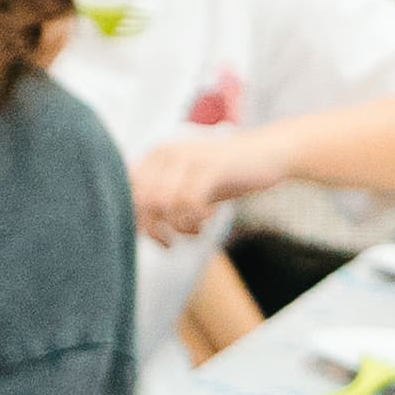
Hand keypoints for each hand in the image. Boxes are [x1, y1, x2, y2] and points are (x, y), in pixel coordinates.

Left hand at [132, 124, 280, 243]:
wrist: (265, 154)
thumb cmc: (224, 175)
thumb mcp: (187, 187)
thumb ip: (160, 202)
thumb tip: (136, 228)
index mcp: (156, 156)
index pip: (130, 194)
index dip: (139, 222)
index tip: (159, 239)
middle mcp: (166, 152)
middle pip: (144, 202)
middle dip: (157, 230)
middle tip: (174, 242)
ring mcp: (188, 156)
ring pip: (165, 203)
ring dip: (181, 226)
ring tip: (197, 229)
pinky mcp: (210, 165)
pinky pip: (190, 200)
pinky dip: (197, 217)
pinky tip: (210, 216)